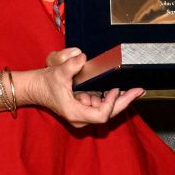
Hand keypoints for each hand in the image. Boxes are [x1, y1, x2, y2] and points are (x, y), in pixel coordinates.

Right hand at [22, 48, 143, 127]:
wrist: (35, 88)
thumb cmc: (45, 83)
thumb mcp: (58, 71)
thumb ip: (71, 64)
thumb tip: (82, 56)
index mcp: (75, 113)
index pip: (101, 115)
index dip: (111, 103)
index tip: (115, 89)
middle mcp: (80, 118)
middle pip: (108, 114)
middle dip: (124, 101)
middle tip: (139, 91)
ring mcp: (82, 115)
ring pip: (106, 110)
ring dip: (113, 98)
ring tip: (117, 87)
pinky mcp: (83, 109)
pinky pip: (100, 105)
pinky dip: (108, 97)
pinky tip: (113, 89)